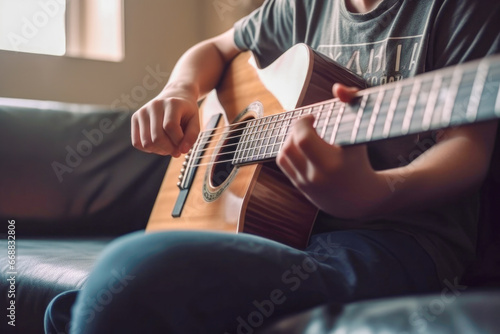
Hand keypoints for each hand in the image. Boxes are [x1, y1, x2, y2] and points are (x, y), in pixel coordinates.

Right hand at [131, 85, 199, 157]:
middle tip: (176, 150)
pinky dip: (148, 149)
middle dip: (169, 149)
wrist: (174, 96)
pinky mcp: (135, 117)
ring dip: (159, 151)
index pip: (170, 127)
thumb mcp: (195, 121)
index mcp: (172, 103)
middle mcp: (155, 105)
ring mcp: (143, 111)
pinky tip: (158, 145)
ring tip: (168, 147)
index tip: (184, 146)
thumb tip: (182, 151)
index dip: (178, 141)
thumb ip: (192, 136)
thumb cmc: (185, 111)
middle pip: (157, 137)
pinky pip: (137, 142)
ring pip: (147, 142)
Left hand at [276, 84, 386, 218]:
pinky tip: (302, 146)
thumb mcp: (360, 134)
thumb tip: (337, 88)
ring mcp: (306, 183)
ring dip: (290, 139)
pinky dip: (288, 150)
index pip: (303, 138)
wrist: (360, 199)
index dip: (303, 122)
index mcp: (332, 164)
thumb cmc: (360, 161)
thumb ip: (352, 105)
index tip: (313, 117)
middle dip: (296, 129)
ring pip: (283, 153)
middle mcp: (316, 176)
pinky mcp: (300, 187)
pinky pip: (284, 163)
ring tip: (305, 135)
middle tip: (308, 125)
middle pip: (290, 144)